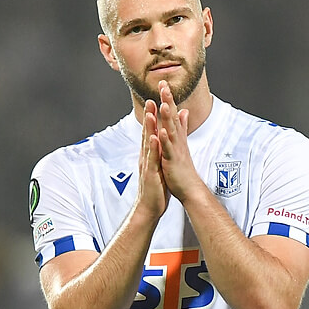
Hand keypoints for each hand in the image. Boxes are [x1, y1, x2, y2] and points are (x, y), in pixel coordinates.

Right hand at [136, 99, 169, 219]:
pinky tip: (154, 138)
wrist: (149, 208)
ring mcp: (147, 165)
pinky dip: (153, 148)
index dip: (152, 118)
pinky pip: (152, 159)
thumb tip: (162, 143)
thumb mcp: (159, 167)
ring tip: (150, 113)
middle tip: (150, 100)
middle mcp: (146, 157)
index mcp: (149, 155)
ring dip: (148, 128)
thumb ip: (160, 153)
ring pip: (148, 143)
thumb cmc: (155, 188)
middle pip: (146, 134)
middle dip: (149, 117)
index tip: (154, 102)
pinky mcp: (150, 174)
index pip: (150, 133)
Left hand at [154, 79, 202, 200]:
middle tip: (164, 85)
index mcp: (177, 136)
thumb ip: (182, 127)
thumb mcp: (182, 143)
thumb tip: (183, 111)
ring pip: (171, 131)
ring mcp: (175, 150)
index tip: (163, 84)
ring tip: (163, 104)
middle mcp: (177, 140)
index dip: (168, 98)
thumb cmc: (184, 167)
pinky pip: (168, 149)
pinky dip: (165, 140)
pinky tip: (162, 131)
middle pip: (172, 117)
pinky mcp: (172, 161)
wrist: (190, 188)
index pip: (172, 113)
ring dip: (167, 117)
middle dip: (168, 101)